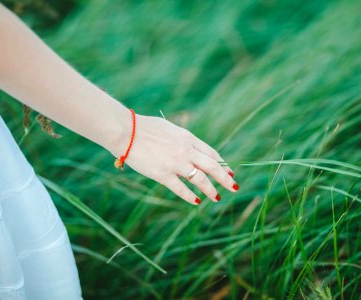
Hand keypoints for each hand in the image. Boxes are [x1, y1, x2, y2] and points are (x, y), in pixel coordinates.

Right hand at [112, 113, 238, 204]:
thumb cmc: (145, 128)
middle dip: (225, 178)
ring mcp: (175, 163)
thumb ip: (182, 140)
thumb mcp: (170, 129)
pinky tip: (196, 201)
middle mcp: (186, 150)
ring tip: (217, 198)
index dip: (222, 164)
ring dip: (211, 190)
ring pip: (200, 179)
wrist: (126, 131)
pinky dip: (190, 196)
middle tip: (234, 187)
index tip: (229, 172)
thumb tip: (190, 150)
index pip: (212, 153)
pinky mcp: (163, 174)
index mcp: (188, 138)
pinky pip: (181, 188)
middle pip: (212, 166)